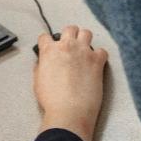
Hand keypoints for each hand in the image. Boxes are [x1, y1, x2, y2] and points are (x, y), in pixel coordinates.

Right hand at [33, 26, 107, 140]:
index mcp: (49, 51)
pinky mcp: (97, 62)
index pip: (45, 36)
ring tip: (84, 50)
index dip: (47, 42)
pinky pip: (102, 51)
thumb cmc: (52, 100)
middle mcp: (66, 46)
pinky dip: (100, 55)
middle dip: (70, 35)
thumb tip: (42, 63)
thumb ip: (40, 67)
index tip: (50, 46)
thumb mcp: (37, 81)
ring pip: (86, 33)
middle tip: (70, 45)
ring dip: (85, 40)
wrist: (69, 111)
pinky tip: (97, 63)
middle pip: (70, 29)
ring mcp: (83, 52)